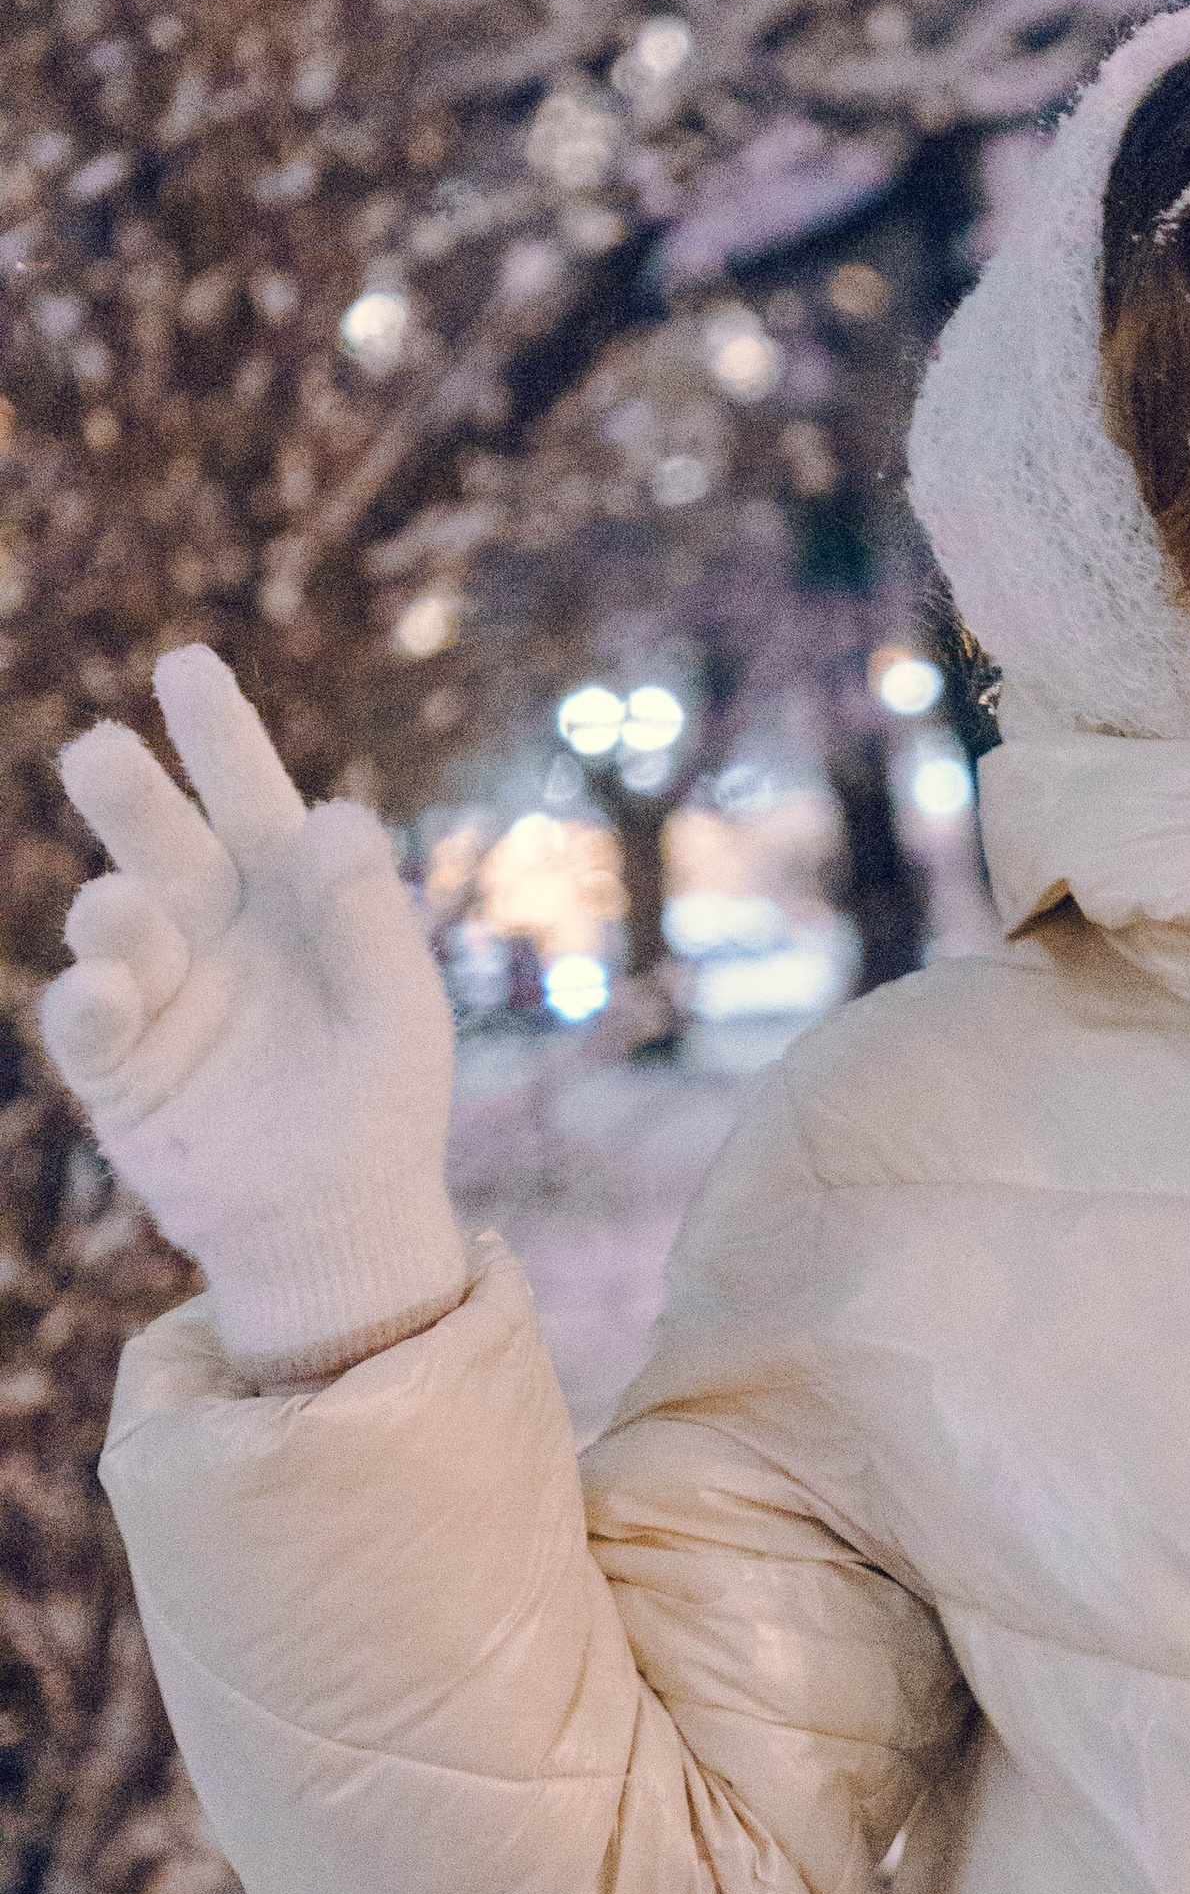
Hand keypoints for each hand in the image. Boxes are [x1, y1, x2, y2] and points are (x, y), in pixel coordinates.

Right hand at [44, 648, 465, 1375]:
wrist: (337, 1226)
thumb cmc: (383, 1106)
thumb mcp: (397, 1012)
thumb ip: (370, 918)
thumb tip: (334, 814)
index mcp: (294, 901)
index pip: (254, 802)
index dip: (220, 737)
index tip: (185, 667)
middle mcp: (217, 931)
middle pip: (165, 843)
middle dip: (129, 795)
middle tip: (97, 750)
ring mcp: (162, 995)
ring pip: (116, 921)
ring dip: (113, 907)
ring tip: (123, 907)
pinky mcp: (121, 1068)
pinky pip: (89, 1018)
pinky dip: (92, 998)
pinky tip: (111, 989)